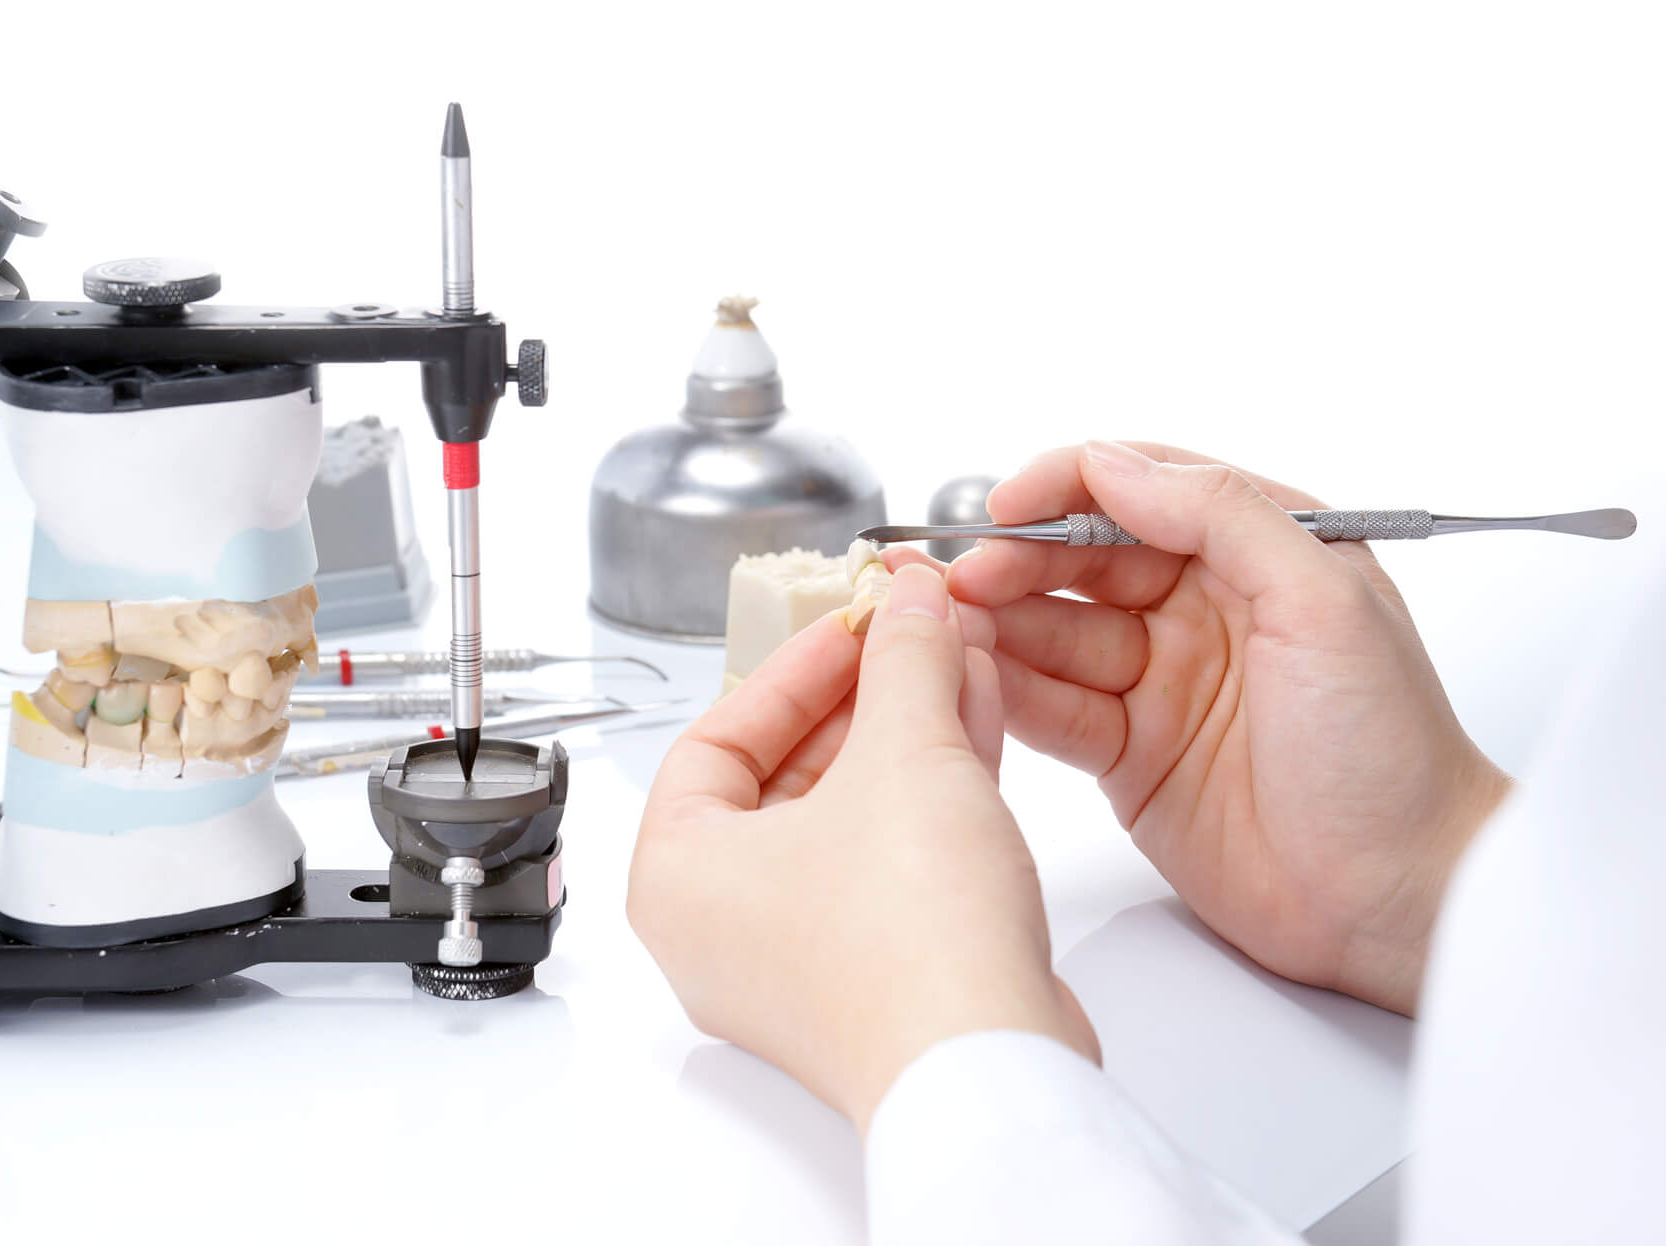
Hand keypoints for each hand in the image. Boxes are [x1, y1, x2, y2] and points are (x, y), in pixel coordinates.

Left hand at [628, 561, 1099, 1131]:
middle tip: (907, 635)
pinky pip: (884, 862)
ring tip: (953, 662)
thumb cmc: (908, 941)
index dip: (794, 667)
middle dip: (861, 696)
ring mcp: (796, 960)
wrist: (988, 1065)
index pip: (717, 737)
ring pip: (844, 817)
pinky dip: (924, 796)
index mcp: (677, 876)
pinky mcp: (870, 979)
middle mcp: (721, 927)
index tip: (853, 622)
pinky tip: (975, 728)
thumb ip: (904, 660)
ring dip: (903, 737)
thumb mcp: (904, 754)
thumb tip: (909, 600)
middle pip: (784, 774)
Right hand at [946, 441, 1511, 1013]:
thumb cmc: (1391, 753)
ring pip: (1056, 632)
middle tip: (961, 577)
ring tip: (950, 627)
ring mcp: (1163, 683)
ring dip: (1000, 625)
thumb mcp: (1323, 600)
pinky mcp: (1131, 756)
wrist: (1399, 899)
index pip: (1142, 488)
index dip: (1067, 486)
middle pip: (1082, 559)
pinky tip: (975, 678)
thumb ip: (1221, 515)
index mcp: (1259, 551)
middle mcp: (1205, 609)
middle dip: (1016, 561)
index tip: (1007, 503)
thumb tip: (1116, 463)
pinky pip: (1053, 709)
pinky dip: (1009, 691)